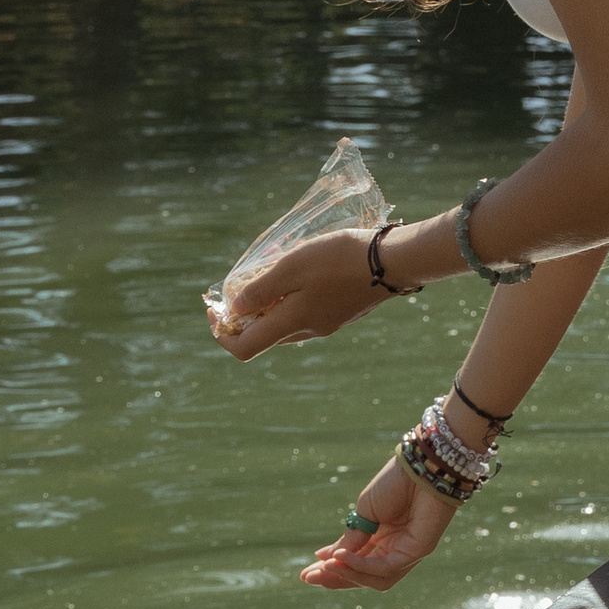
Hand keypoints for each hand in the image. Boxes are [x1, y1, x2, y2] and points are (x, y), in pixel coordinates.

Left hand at [209, 229, 383, 358]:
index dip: (221, 334)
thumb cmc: (339, 260)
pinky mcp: (340, 314)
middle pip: (262, 337)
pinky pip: (303, 314)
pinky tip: (296, 272)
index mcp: (291, 323)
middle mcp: (307, 331)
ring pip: (284, 324)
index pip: (243, 348)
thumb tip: (236, 309)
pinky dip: (289, 300)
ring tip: (268, 271)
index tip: (214, 309)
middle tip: (238, 285)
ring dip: (267, 305)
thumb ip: (261, 289)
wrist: (394, 262)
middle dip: (243, 316)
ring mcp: (326, 324)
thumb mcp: (292, 267)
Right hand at [299, 450, 459, 591]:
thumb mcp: (365, 512)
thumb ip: (352, 539)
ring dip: (348, 576)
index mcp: (381, 537)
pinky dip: (361, 566)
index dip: (333, 567)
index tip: (307, 572)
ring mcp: (407, 552)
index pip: (356, 561)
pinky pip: (386, 568)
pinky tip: (342, 558)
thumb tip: (328, 559)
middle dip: (336, 579)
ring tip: (324, 569)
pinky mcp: (418, 552)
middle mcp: (394, 548)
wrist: (420, 466)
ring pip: (376, 579)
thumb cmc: (395, 483)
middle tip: (308, 578)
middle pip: (364, 576)